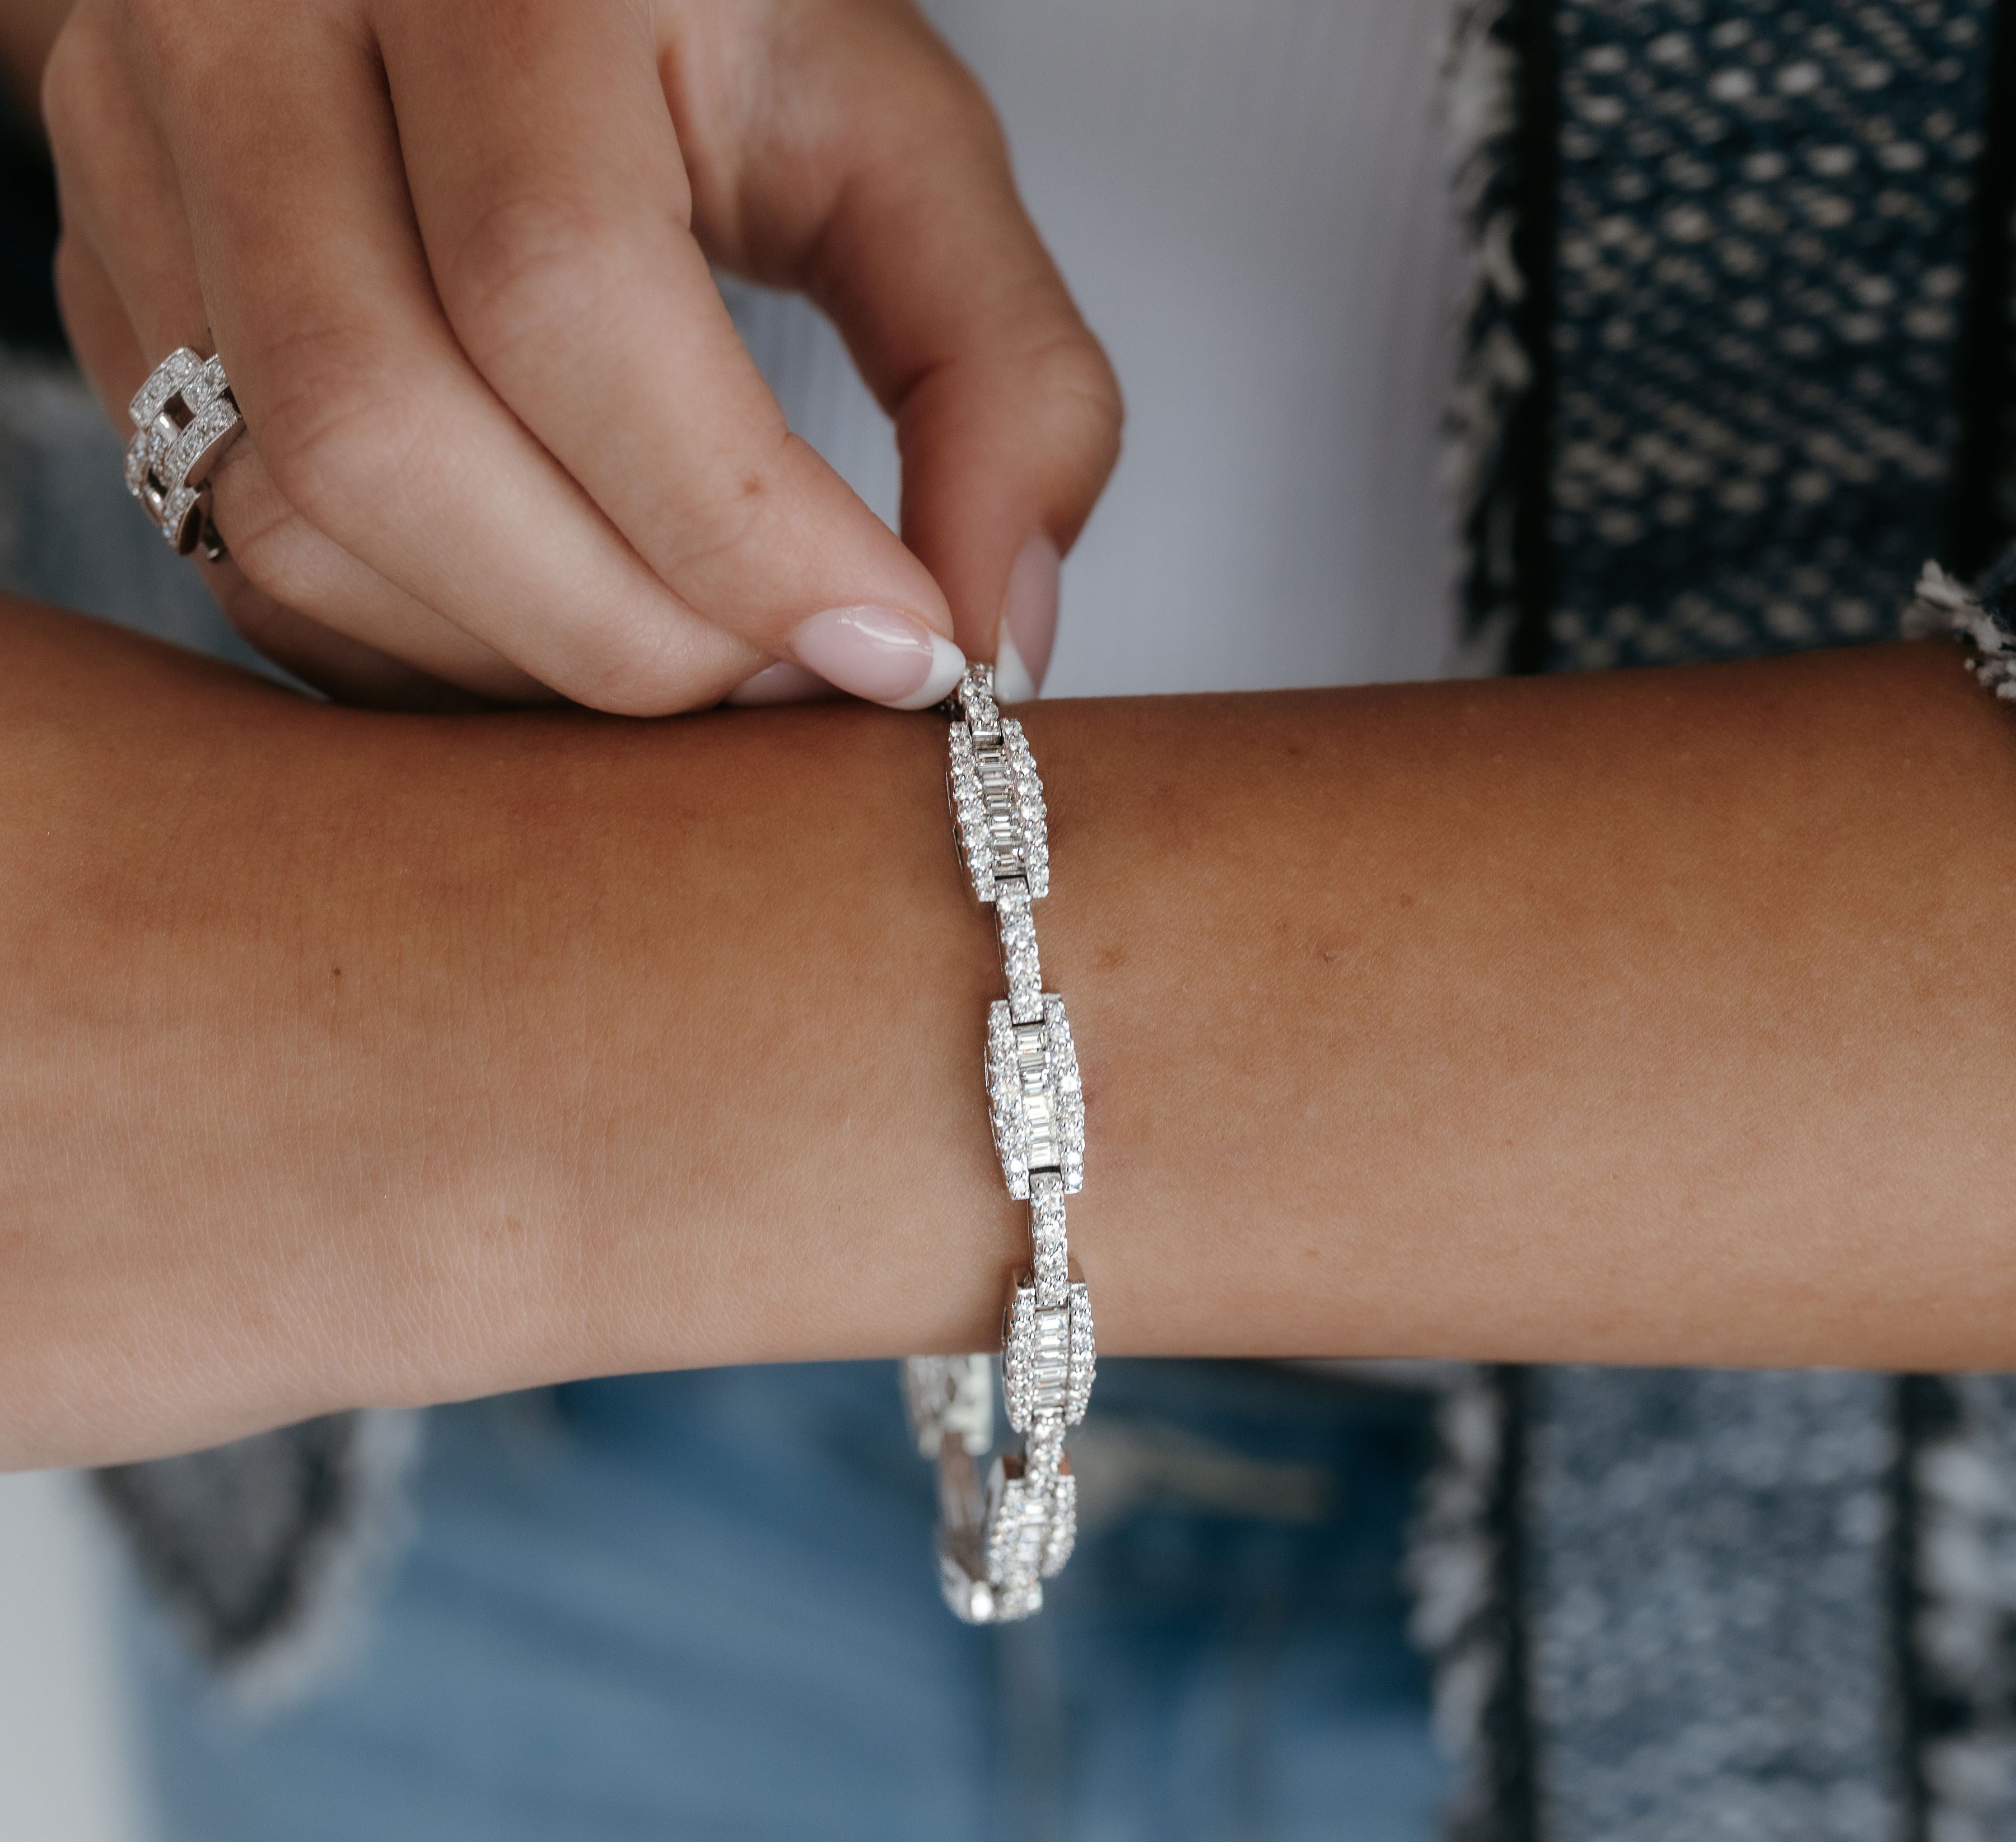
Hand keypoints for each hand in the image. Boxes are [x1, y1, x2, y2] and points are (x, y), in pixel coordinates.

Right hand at [41, 0, 1119, 709]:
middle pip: (392, 432)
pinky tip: (559, 637)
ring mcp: (147, 168)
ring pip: (297, 519)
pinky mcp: (113, 291)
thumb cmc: (701, 36)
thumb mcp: (893, 145)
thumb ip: (997, 370)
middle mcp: (258, 35)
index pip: (564, 296)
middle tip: (787, 680)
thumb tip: (997, 634)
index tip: (895, 650)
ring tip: (691, 658)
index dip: (741, 529)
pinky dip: (426, 653)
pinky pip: (246, 555)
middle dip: (629, 632)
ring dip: (526, 662)